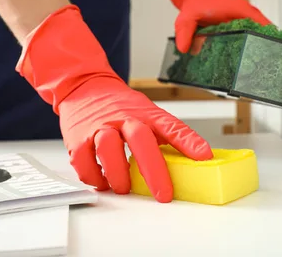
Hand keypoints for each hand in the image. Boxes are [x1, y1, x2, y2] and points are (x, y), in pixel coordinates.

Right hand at [16, 5, 212, 202]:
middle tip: (163, 194)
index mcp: (146, 114)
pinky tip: (102, 182)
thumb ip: (169, 135)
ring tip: (125, 188)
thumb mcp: (149, 115)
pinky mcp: (78, 137)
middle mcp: (124, 118)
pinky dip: (94, 176)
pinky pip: (84, 160)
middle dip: (153, 170)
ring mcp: (100, 126)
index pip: (171, 126)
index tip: (203, 157)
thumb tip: (198, 158)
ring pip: (108, 148)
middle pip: (140, 139)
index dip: (189, 142)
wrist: (85, 87)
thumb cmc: (120, 107)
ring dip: (118, 174)